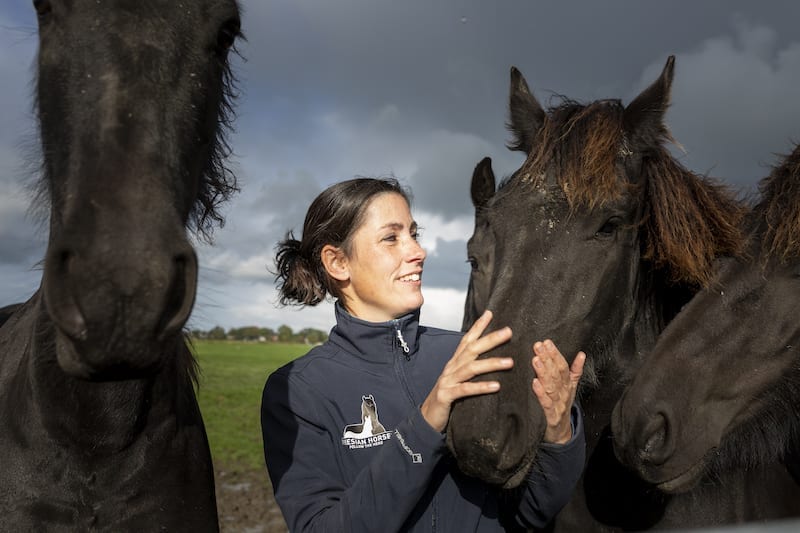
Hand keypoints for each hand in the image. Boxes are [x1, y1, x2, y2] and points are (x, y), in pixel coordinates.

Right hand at [421, 310, 512, 432]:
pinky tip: (496, 386)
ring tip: (510, 362)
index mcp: (455, 363)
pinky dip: (481, 387)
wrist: (426, 418)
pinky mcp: (447, 395)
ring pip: (471, 368)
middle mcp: (451, 368)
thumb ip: (470, 368)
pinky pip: (466, 390)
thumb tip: (489, 359)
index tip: (490, 313)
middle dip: (490, 339)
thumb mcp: (458, 380)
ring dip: (491, 363)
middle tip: (508, 331)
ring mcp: (448, 381)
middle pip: (472, 349)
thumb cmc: (446, 398)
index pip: (467, 340)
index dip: (478, 326)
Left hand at [531, 339, 584, 443]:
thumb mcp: (571, 388)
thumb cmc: (562, 406)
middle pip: (556, 374)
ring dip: (544, 372)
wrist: (561, 434)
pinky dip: (541, 393)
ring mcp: (558, 405)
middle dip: (547, 358)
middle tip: (538, 346)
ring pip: (551, 386)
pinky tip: (534, 383)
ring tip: (536, 360)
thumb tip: (582, 354)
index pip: (563, 366)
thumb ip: (575, 371)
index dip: (555, 354)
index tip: (546, 342)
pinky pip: (546, 403)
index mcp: (567, 385)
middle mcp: (564, 393)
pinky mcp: (551, 417)